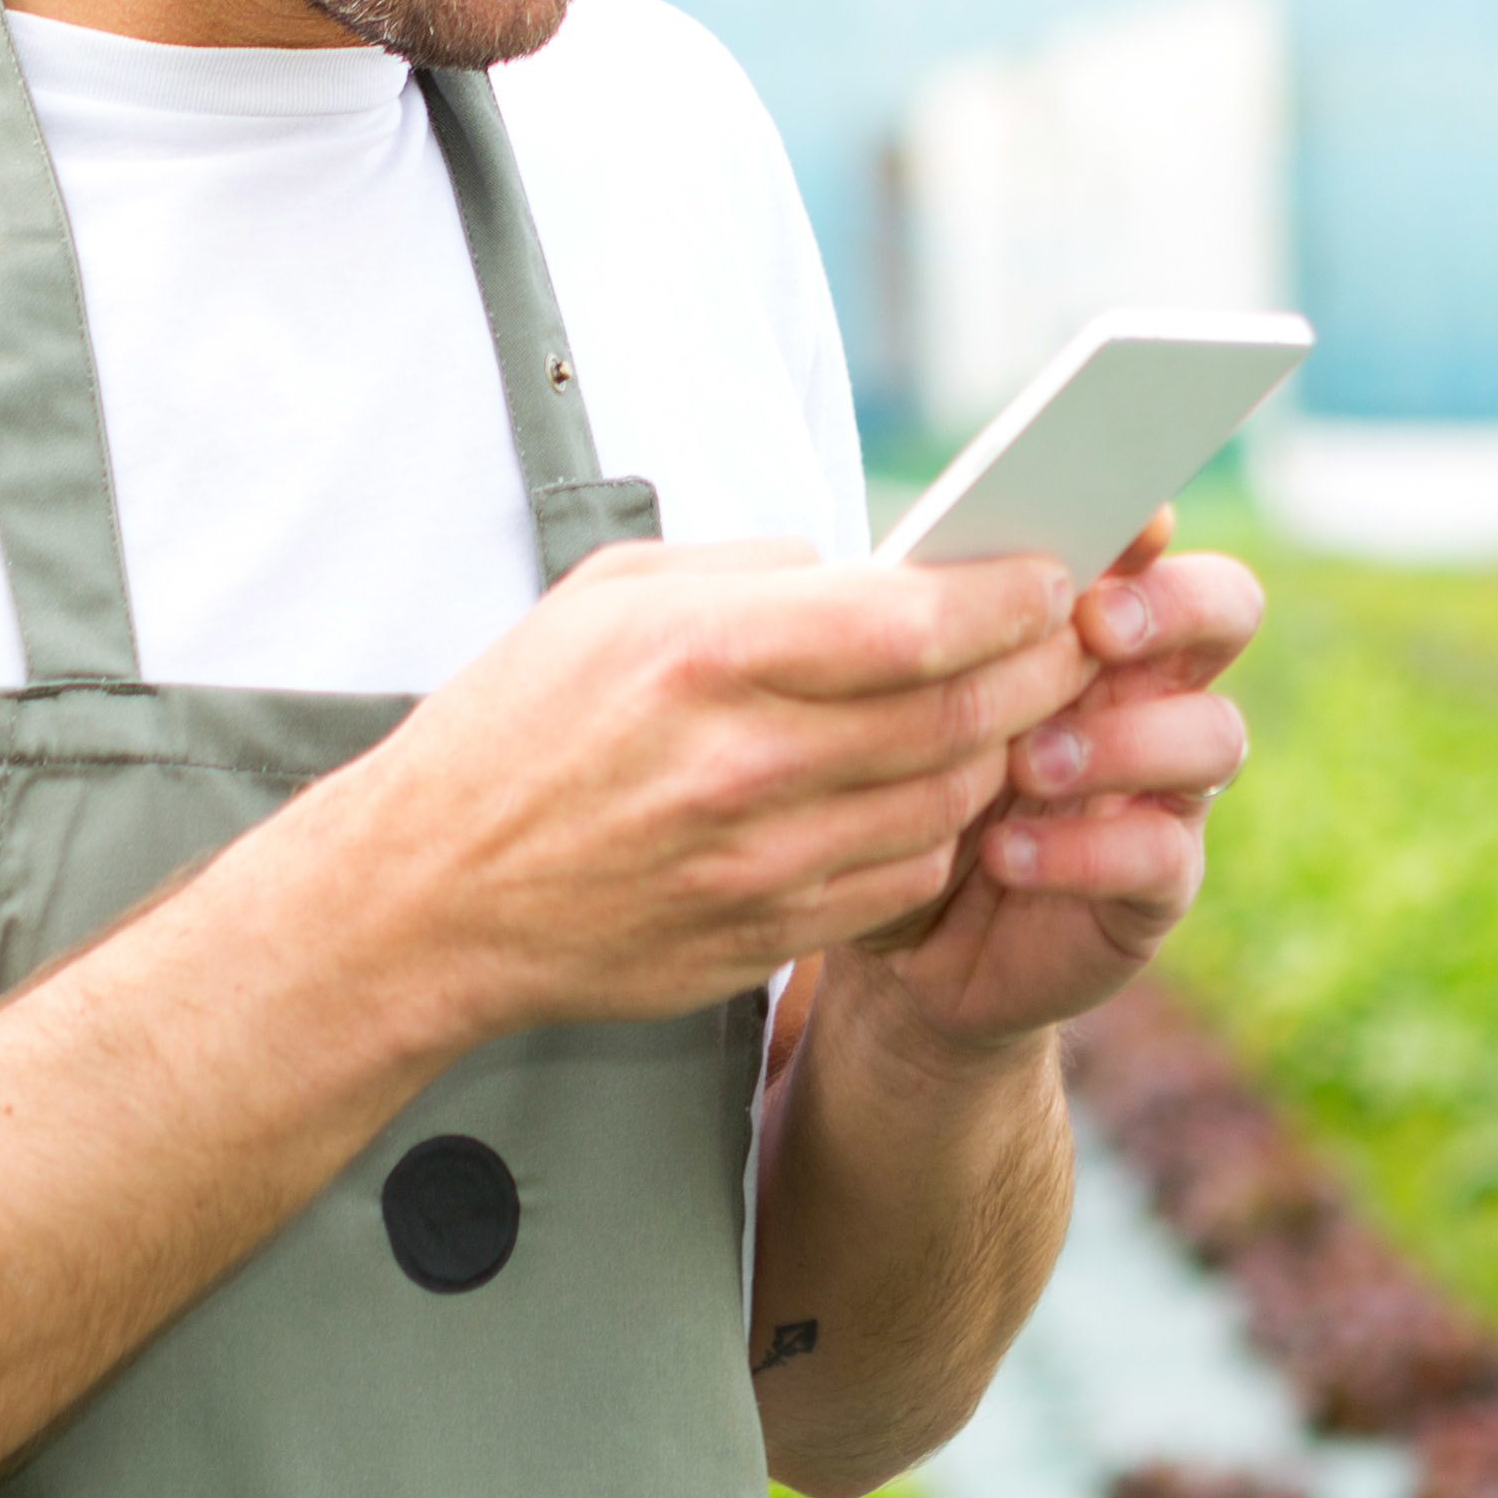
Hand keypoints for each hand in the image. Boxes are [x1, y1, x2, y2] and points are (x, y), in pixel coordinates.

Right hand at [267, 537, 1098, 1045]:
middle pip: (961, 712)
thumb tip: (875, 564)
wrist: (427, 896)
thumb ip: (755, 569)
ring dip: (1001, 752)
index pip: (918, 621)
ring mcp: (758, 862)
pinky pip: (903, 882)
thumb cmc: (517, 725)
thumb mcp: (612, 597)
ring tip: (1013, 710)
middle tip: (1071, 637)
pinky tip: (931, 793)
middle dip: (1043, 668)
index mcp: (706, 653)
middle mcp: (742, 762)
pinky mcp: (763, 933)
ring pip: (950, 803)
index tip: (1048, 571)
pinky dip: (940, 834)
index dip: (1010, 596)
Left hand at [828, 511, 1261, 1051]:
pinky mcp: (1156, 884)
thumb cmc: (901, 788)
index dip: (1147, 523)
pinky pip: (1162, 853)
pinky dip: (1083, 851)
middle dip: (1173, 606)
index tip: (1119, 519)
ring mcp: (1163, 788)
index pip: (1154, 548)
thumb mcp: (901, 701)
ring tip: (1026, 762)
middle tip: (1094, 628)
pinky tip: (1005, 855)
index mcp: (1090, 627)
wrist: (897, 945)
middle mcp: (1148, 692)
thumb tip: (925, 562)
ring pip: (1215, 733)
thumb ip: (934, 633)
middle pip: (1228, 608)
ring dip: (1119, 740)